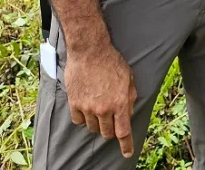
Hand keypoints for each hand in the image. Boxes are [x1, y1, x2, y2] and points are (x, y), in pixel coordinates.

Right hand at [65, 41, 136, 157]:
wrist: (90, 51)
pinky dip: (83, 117)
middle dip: (111, 130)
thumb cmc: (112, 62)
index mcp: (120, 102)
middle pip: (107, 133)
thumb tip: (128, 114)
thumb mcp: (129, 78)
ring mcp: (88, 108)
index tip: (127, 153)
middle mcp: (104, 108)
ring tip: (99, 106)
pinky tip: (86, 106)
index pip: (123, 131)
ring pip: (93, 128)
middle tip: (111, 119)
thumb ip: (129, 98)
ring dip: (97, 122)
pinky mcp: (75, 104)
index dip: (126, 145)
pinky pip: (79, 121)